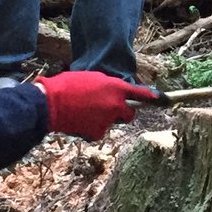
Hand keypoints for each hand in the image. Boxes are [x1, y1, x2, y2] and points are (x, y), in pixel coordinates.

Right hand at [34, 70, 159, 140]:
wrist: (51, 103)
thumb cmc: (67, 86)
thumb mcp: (92, 79)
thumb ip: (108, 87)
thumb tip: (113, 95)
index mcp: (115, 87)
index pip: (139, 93)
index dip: (151, 96)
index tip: (161, 98)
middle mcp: (116, 104)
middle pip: (129, 113)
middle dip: (123, 112)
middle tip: (108, 109)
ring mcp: (108, 120)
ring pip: (111, 122)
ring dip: (103, 119)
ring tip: (84, 111)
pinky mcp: (98, 132)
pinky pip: (98, 132)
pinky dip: (91, 128)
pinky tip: (80, 121)